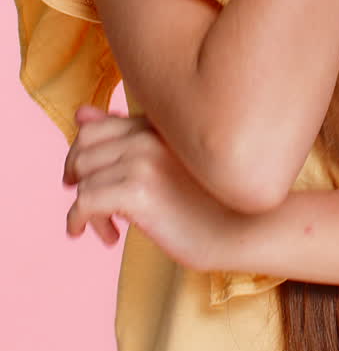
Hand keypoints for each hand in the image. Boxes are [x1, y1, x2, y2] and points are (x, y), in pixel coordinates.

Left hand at [63, 105, 235, 269]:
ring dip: (87, 210)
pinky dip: (81, 222)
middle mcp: (148, 136)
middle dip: (79, 183)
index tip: (84, 182)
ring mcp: (144, 161)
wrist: (247, 228)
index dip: (79, 157)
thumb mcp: (167, 160)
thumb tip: (80, 114)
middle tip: (96, 211)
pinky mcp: (140, 193)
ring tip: (110, 229)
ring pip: (83, 180)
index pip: (93, 128)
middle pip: (81, 152)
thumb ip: (125, 135)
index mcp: (156, 125)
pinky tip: (108, 237)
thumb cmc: (212, 198)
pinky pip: (85, 202)